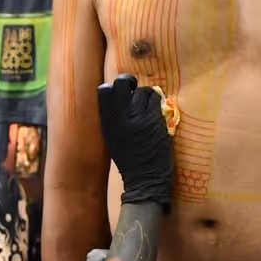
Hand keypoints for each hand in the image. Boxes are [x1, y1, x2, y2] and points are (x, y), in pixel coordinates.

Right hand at [97, 73, 172, 208]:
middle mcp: (120, 117)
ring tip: (147, 108)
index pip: (104, 90)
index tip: (120, 92)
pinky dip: (156, 103)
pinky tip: (156, 113)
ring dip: (146, 96)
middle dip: (129, 81)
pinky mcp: (155, 120)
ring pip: (142, 90)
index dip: (113, 86)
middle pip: (122, 82)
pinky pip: (155, 99)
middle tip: (134, 88)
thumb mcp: (112, 137)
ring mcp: (138, 117)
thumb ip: (114, 117)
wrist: (145, 180)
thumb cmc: (129, 160)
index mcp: (107, 122)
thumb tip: (121, 96)